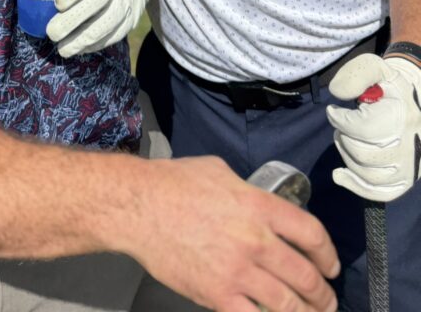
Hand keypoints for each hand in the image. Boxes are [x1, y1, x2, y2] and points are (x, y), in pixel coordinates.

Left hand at [46, 0, 148, 57]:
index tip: (57, 2)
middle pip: (98, 0)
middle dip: (72, 20)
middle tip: (51, 32)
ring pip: (107, 21)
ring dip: (82, 38)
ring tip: (62, 48)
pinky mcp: (132, 18)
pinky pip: (115, 35)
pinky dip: (95, 44)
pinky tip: (78, 48)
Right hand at [127, 157, 339, 311]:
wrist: (140, 207)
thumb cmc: (175, 182)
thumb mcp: (220, 171)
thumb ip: (248, 192)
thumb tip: (259, 205)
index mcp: (259, 206)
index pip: (311, 234)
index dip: (328, 254)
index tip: (330, 265)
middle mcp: (256, 241)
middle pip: (305, 275)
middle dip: (323, 293)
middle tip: (327, 300)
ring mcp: (238, 271)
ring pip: (287, 304)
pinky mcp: (218, 295)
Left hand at [326, 51, 420, 200]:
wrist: (416, 104)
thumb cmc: (389, 86)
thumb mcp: (375, 68)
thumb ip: (355, 75)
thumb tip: (337, 94)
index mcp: (402, 116)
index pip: (363, 128)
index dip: (339, 119)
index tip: (334, 111)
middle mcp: (409, 144)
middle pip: (361, 152)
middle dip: (344, 136)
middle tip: (344, 125)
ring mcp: (409, 166)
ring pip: (366, 172)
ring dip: (347, 155)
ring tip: (348, 138)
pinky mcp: (405, 180)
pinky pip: (379, 193)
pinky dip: (356, 185)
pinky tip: (340, 174)